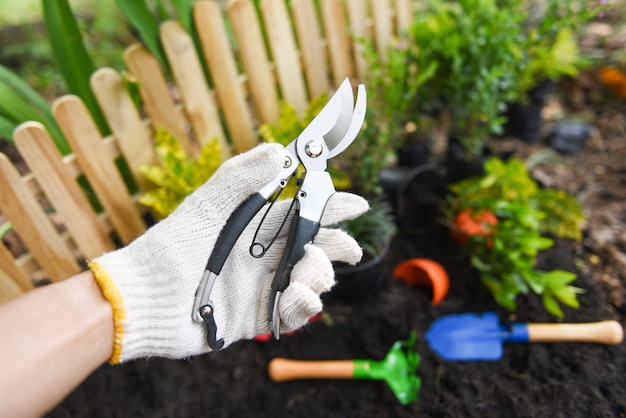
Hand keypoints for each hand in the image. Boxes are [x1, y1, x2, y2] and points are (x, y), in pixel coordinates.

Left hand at [90, 143, 367, 362]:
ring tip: (306, 275)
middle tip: (349, 249)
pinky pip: (294, 313)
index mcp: (254, 226)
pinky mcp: (257, 317)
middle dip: (337, 246)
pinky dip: (305, 306)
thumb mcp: (207, 205)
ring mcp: (262, 286)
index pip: (302, 212)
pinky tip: (300, 298)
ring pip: (311, 279)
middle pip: (314, 247)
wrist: (146, 298)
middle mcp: (262, 255)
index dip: (331, 207)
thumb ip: (242, 177)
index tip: (357, 204)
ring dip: (320, 275)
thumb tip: (281, 151)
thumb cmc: (171, 246)